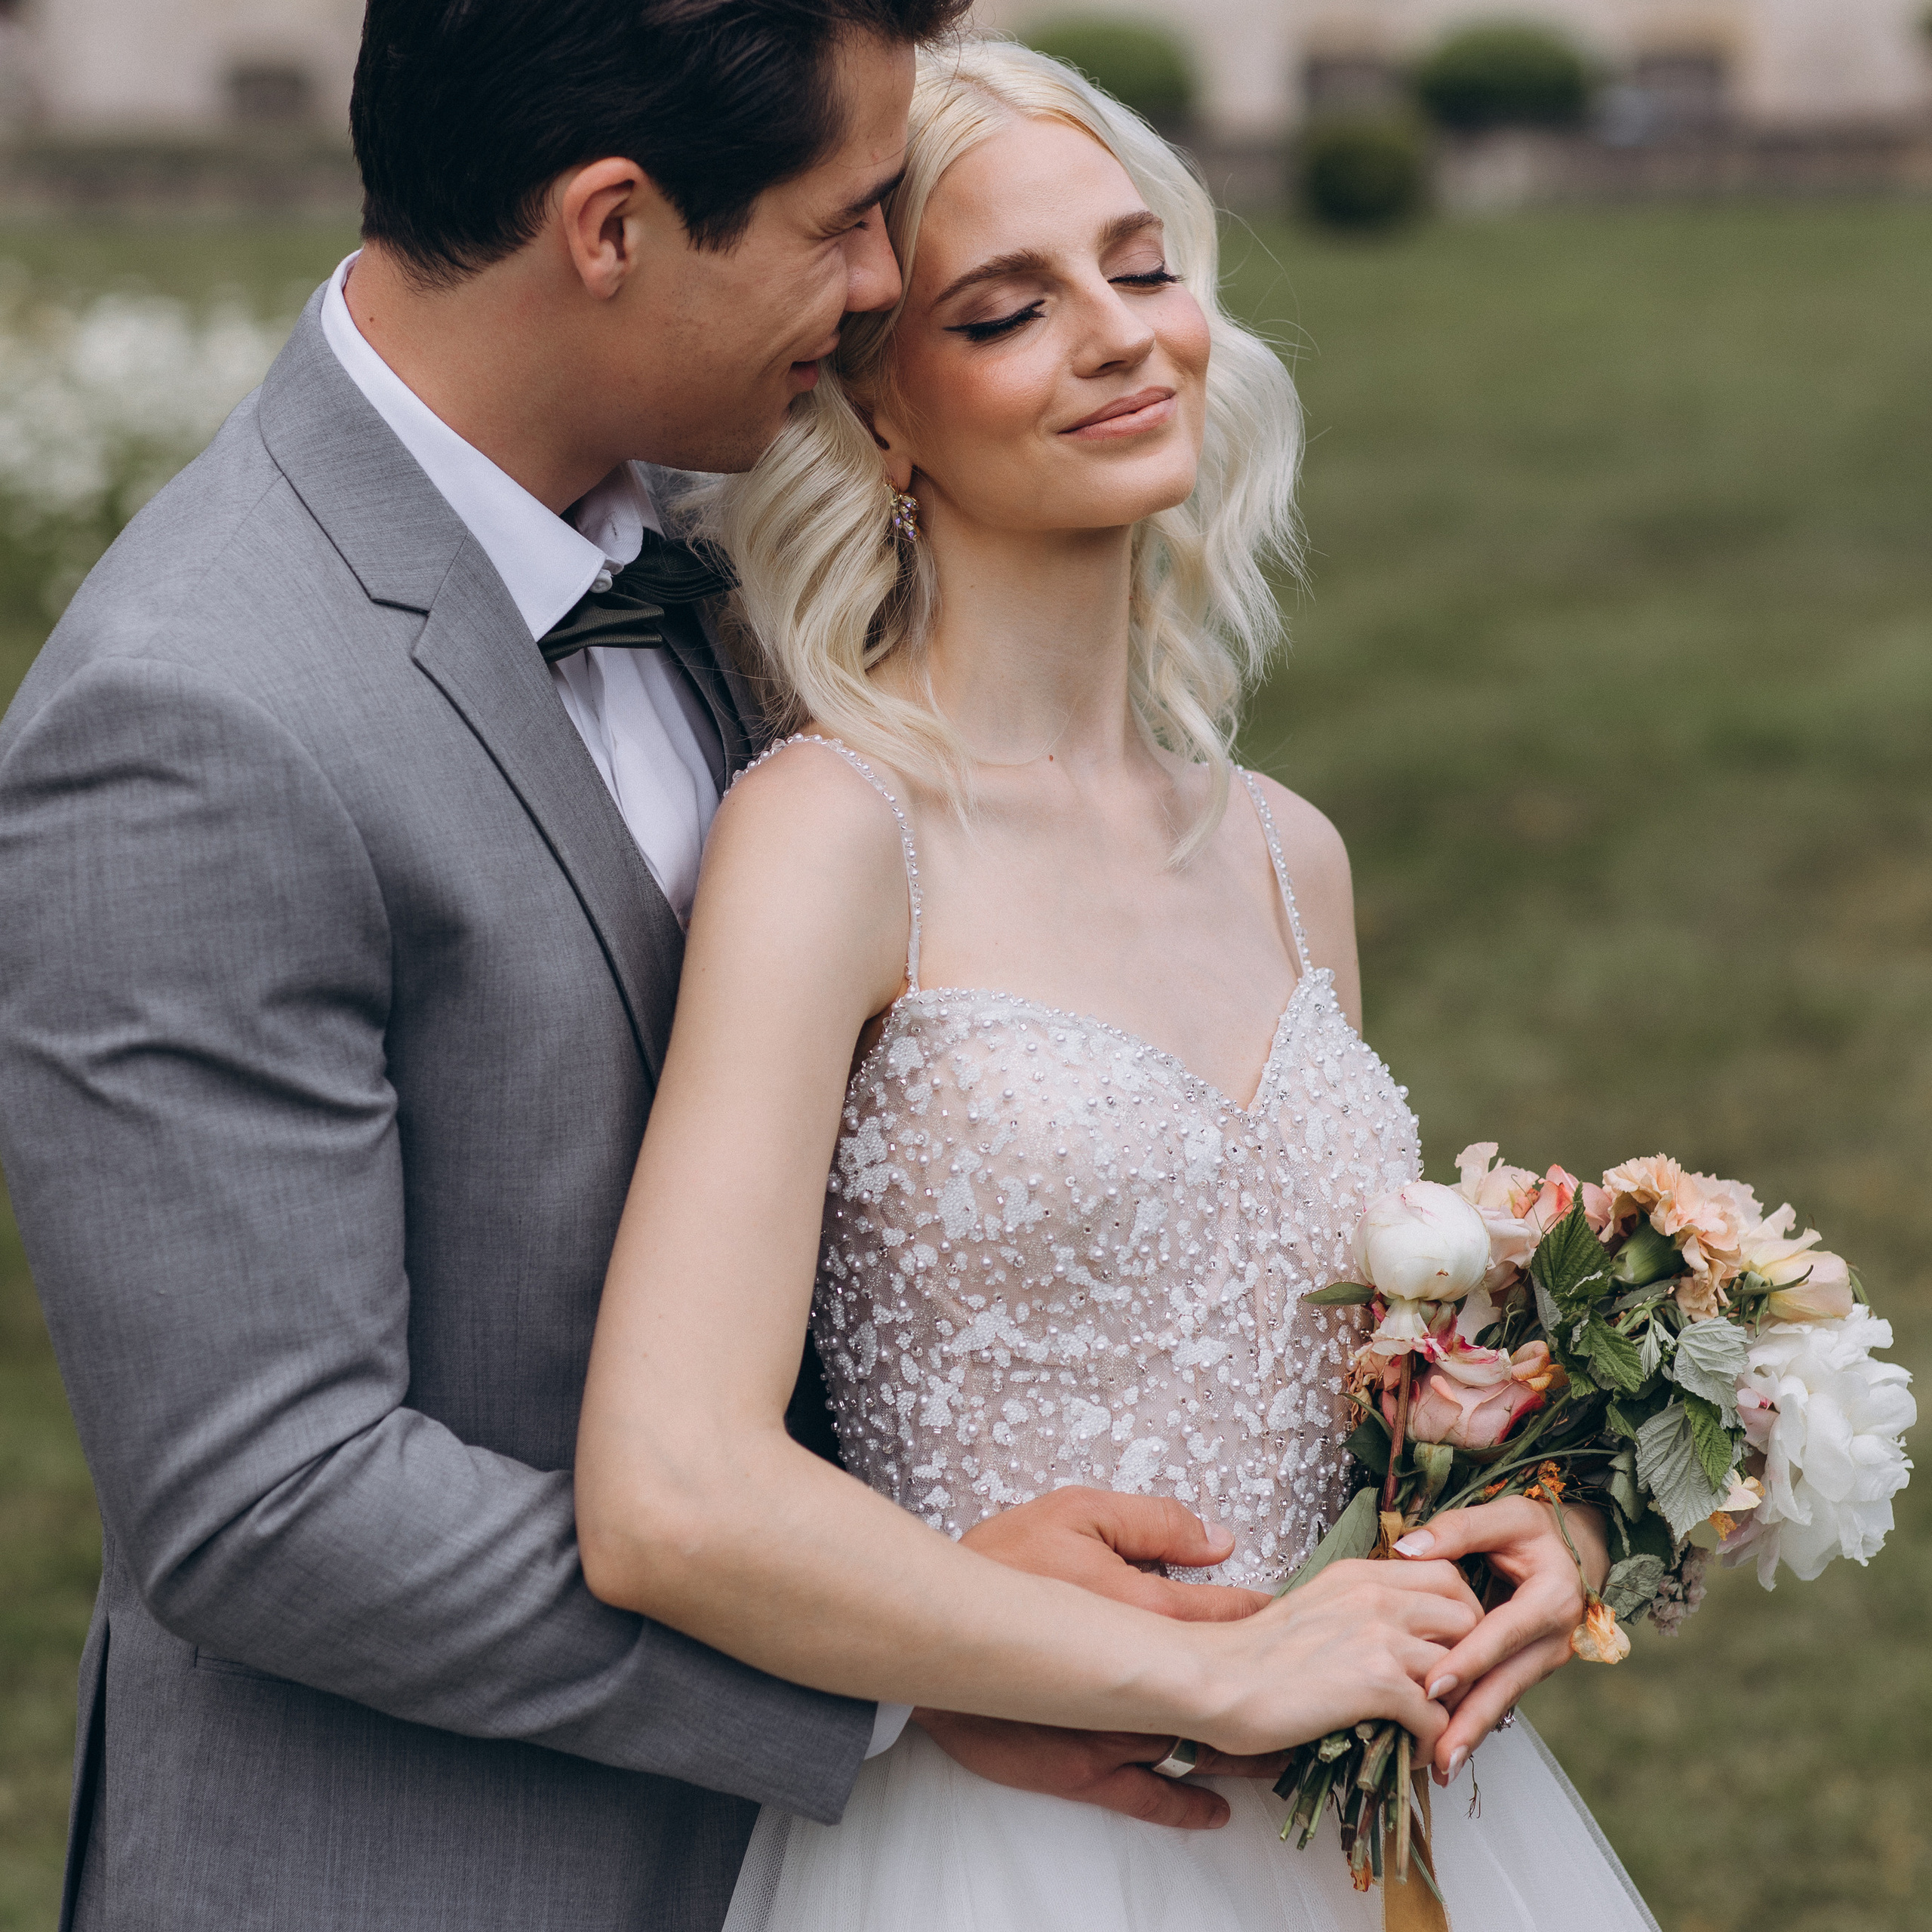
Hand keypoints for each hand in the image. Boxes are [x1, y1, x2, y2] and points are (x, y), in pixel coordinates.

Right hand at [919, 1489, 1280, 1824]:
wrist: (930, 1630)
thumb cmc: (1000, 1562)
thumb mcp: (1074, 1512)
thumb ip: (1152, 1523)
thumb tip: (1218, 1539)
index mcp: (1143, 1611)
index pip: (1228, 1619)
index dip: (1268, 1620)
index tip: (1296, 1621)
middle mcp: (1140, 1682)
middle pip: (1229, 1694)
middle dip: (1273, 1693)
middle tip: (1308, 1690)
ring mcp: (1114, 1733)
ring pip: (1201, 1750)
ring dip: (1248, 1753)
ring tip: (1289, 1751)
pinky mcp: (1082, 1770)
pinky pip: (1148, 1798)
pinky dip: (1189, 1808)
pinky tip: (1218, 1811)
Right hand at [1178, 1555, 1480, 1759]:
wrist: (1215, 1678)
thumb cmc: (1253, 1654)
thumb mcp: (1312, 1606)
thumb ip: (1355, 1609)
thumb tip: (1389, 1636)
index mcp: (1359, 1574)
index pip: (1446, 1574)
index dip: (1461, 1613)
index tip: (1450, 1647)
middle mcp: (1376, 1596)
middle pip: (1467, 1614)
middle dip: (1472, 1656)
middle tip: (1454, 1690)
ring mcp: (1378, 1637)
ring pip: (1462, 1667)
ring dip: (1456, 1705)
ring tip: (1437, 1729)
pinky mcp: (1376, 1684)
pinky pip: (1437, 1717)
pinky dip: (1433, 1743)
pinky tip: (1414, 1754)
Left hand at [1392, 1496, 1609, 1780]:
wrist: (1579, 1553)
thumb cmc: (1536, 1532)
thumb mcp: (1505, 1516)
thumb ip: (1458, 1529)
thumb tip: (1408, 1548)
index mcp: (1552, 1599)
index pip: (1503, 1633)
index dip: (1468, 1659)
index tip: (1433, 1686)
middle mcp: (1554, 1638)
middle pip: (1506, 1683)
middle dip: (1471, 1722)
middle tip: (1438, 1754)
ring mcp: (1544, 1660)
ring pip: (1503, 1698)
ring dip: (1472, 1732)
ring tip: (1440, 1766)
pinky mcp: (1528, 1668)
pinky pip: (1500, 1695)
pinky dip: (1475, 1721)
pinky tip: (1450, 1748)